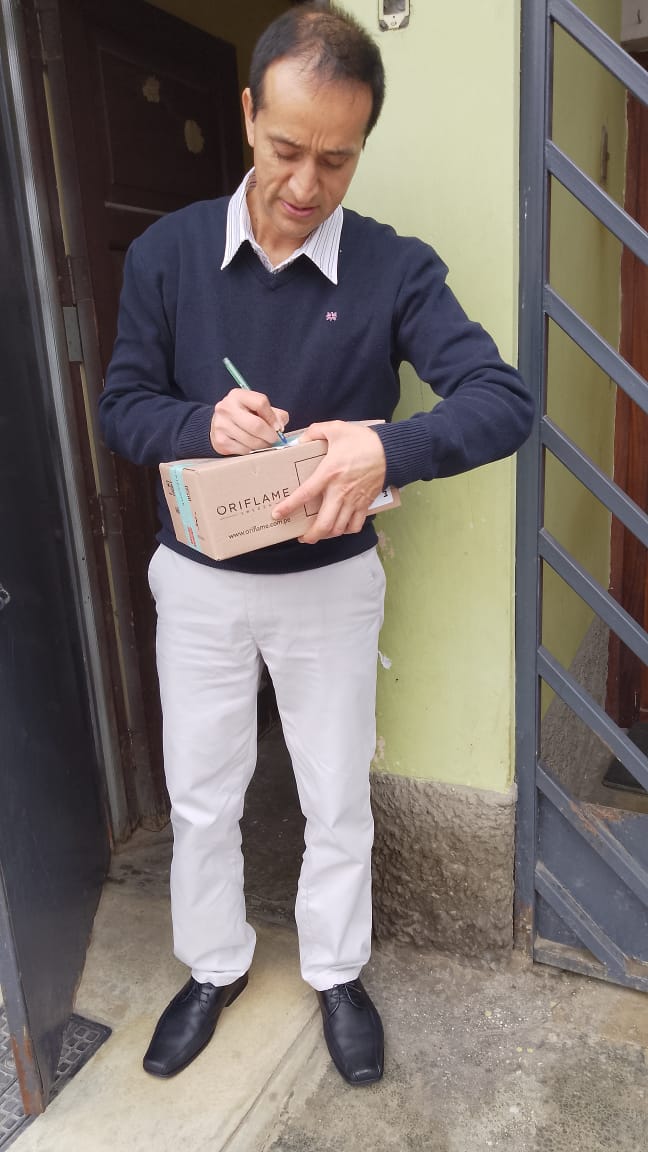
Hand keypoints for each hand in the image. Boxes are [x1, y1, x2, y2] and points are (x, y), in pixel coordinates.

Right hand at [210, 388, 288, 454]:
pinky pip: (244, 450)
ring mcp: (221, 425)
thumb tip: (280, 425)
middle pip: (256, 425)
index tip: (278, 426)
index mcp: (238, 395)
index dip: (273, 417)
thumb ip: (274, 413)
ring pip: (251, 441)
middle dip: (270, 435)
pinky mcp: (221, 441)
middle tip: (274, 439)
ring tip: (264, 443)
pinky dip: (252, 451)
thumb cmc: (243, 415)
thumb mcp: (256, 408)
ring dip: (262, 445)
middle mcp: (227, 408)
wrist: (218, 425)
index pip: (261, 402)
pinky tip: (251, 446)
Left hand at [272, 421, 386, 543]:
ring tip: (317, 534)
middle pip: (325, 524)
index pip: (305, 494)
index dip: (290, 506)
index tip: (277, 514)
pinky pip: (355, 526)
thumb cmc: (363, 440)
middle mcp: (340, 491)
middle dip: (310, 535)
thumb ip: (314, 431)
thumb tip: (301, 440)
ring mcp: (354, 500)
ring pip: (339, 529)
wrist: (390, 450)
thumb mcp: (335, 429)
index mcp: (329, 473)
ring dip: (326, 535)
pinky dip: (345, 530)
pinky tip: (338, 527)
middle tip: (301, 536)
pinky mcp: (365, 504)